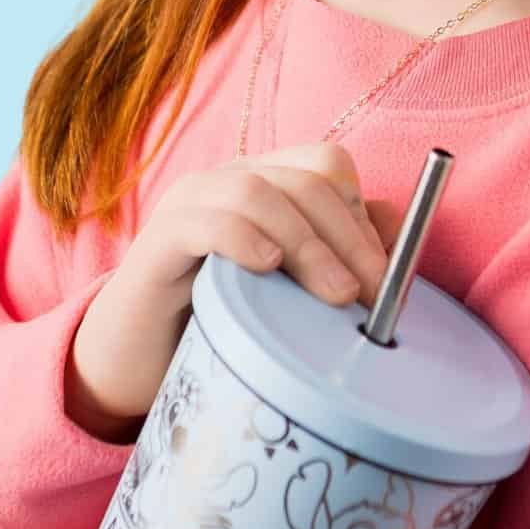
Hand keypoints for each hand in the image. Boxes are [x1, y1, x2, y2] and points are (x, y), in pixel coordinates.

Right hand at [72, 141, 400, 426]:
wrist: (133, 363)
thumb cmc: (218, 323)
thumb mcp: (288, 292)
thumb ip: (338, 255)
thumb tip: (396, 232)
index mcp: (267, 184)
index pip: (327, 165)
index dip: (362, 215)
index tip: (384, 279)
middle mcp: (229, 181)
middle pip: (306, 178)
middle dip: (349, 237)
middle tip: (370, 295)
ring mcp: (190, 204)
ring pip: (260, 192)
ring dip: (308, 244)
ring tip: (333, 296)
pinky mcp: (158, 240)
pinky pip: (204, 221)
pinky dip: (244, 238)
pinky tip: (267, 269)